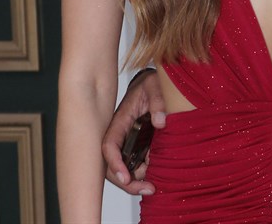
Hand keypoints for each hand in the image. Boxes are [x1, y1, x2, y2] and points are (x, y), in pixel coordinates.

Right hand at [101, 68, 166, 193]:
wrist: (154, 82)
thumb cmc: (151, 82)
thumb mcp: (155, 84)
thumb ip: (158, 100)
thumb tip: (161, 122)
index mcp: (120, 120)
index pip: (109, 145)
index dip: (114, 163)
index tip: (126, 177)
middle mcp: (121, 134)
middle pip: (112, 164)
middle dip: (126, 181)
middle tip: (146, 189)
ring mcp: (129, 140)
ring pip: (125, 167)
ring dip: (136, 179)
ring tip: (153, 184)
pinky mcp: (139, 144)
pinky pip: (137, 162)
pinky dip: (144, 173)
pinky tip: (156, 177)